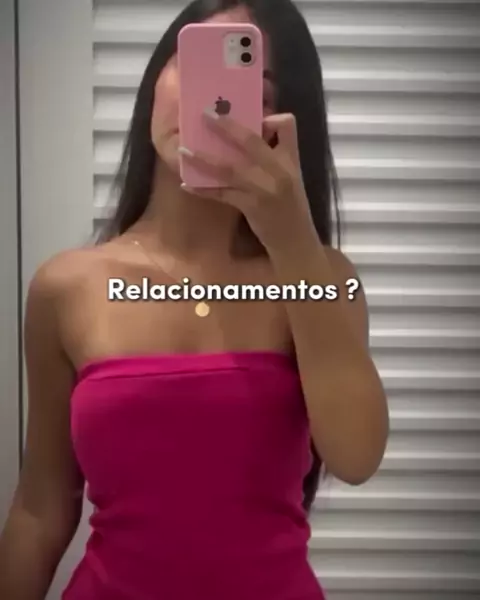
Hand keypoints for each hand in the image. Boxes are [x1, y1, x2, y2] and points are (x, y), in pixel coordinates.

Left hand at [178, 110, 316, 254]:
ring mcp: (264, 188)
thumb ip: (275, 157)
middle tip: (205, 114)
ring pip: (229, 167)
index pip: (286, 124)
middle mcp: (278, 169)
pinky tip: (187, 185)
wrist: (296, 241)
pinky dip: (203, 189)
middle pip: (250, 140)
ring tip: (183, 151)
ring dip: (203, 158)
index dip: (270, 118)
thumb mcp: (292, 177)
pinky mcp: (251, 206)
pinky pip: (222, 194)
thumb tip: (253, 137)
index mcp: (290, 159)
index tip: (256, 119)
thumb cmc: (292, 209)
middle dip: (225, 126)